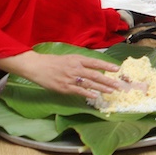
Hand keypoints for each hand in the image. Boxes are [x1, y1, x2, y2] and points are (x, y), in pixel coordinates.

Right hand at [0, 50, 124, 99]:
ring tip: (111, 91)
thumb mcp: (69, 58)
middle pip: (95, 75)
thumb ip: (81, 63)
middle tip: (118, 85)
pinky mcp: (64, 87)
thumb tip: (95, 68)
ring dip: (101, 88)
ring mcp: (70, 78)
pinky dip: (88, 94)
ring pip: (89, 83)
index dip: (107, 66)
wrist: (37, 66)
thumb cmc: (53, 62)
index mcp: (77, 59)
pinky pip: (79, 91)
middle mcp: (75, 68)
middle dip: (108, 80)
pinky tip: (95, 96)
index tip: (117, 69)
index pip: (95, 62)